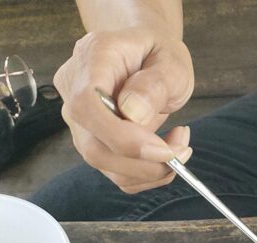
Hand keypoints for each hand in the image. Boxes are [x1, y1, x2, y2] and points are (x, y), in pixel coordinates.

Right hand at [54, 26, 195, 193]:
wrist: (147, 56)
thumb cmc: (158, 54)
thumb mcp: (170, 61)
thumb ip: (153, 84)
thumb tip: (132, 113)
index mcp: (92, 59)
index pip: (87, 106)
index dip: (123, 138)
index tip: (164, 149)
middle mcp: (74, 91)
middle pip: (94, 148)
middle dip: (144, 163)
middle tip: (182, 152)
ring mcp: (80, 121)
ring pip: (107, 166)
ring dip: (151, 170)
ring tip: (180, 145)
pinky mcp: (93, 143)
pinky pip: (118, 174)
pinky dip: (148, 173)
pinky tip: (166, 151)